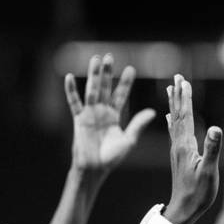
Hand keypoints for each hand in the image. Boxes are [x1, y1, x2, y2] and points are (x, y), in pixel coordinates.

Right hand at [65, 54, 155, 173]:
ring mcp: (89, 114)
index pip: (121, 95)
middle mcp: (102, 111)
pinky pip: (74, 102)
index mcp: (114, 115)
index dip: (125, 82)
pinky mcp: (79, 119)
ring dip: (93, 75)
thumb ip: (138, 124)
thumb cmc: (112, 157)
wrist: (95, 168)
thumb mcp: (129, 140)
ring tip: (96, 59)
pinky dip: (71, 90)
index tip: (131, 68)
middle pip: (105, 88)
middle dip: (108, 72)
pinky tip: (70, 77)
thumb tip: (153, 112)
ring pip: (92, 90)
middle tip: (110, 56)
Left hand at [165, 74, 221, 223]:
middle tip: (177, 78)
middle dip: (178, 95)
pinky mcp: (178, 157)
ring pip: (174, 121)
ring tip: (171, 90)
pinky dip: (172, 121)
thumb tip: (216, 126)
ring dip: (174, 105)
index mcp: (186, 146)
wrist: (183, 210)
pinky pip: (174, 132)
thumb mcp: (209, 171)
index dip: (185, 98)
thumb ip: (212, 149)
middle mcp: (178, 145)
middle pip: (177, 114)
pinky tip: (169, 118)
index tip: (184, 81)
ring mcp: (177, 151)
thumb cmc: (198, 193)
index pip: (185, 116)